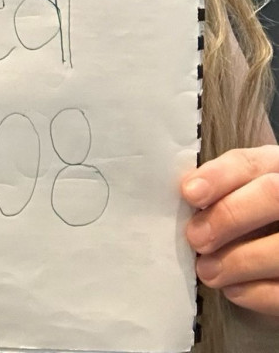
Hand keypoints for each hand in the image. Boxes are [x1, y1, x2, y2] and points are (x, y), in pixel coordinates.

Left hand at [182, 146, 278, 316]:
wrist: (272, 248)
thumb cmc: (250, 218)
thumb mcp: (241, 194)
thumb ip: (221, 191)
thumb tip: (186, 198)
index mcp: (276, 170)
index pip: (252, 164)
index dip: (219, 176)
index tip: (189, 193)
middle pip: (271, 195)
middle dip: (229, 215)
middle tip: (196, 238)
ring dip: (238, 261)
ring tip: (207, 271)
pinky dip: (257, 292)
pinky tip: (232, 289)